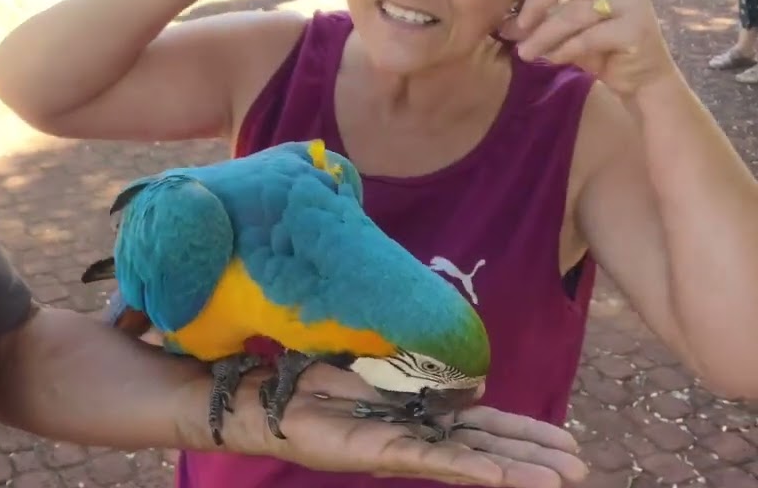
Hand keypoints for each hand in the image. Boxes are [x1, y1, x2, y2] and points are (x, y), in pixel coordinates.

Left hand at [190, 364, 587, 487]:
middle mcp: (410, 435)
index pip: (478, 425)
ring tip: (558, 480)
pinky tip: (500, 476)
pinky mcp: (373, 453)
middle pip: (482, 445)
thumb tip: (470, 383)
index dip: (520, 433)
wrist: (258, 394)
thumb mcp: (372, 362)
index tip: (566, 441)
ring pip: (464, 459)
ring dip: (511, 469)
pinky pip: (428, 459)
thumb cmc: (308, 377)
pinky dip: (467, 467)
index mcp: (414, 414)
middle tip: (580, 466)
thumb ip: (416, 370)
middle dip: (530, 455)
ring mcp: (394, 448)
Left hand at [502, 0, 676, 96]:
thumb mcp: (567, 33)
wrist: (642, 80)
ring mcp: (632, 4)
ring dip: (544, 35)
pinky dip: (565, 49)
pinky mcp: (637, 29)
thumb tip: (504, 25)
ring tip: (525, 53)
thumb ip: (542, 23)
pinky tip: (553, 59)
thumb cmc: (603, 51)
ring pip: (576, 11)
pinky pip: (590, 36)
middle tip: (519, 26)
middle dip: (537, 1)